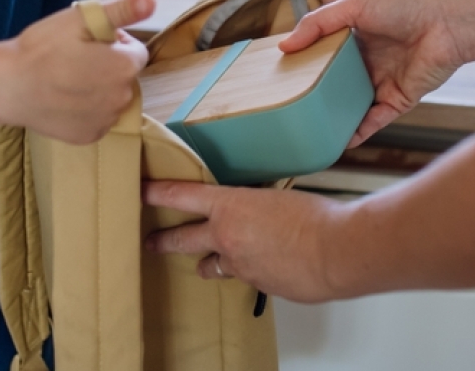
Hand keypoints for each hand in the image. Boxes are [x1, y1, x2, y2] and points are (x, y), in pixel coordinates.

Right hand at [0, 0, 154, 142]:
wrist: (8, 86)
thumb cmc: (42, 49)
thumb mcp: (81, 19)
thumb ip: (122, 10)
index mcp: (125, 67)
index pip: (134, 50)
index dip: (112, 42)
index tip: (86, 41)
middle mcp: (123, 97)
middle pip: (123, 75)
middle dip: (107, 65)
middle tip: (73, 58)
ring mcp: (106, 120)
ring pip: (111, 98)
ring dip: (98, 88)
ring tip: (66, 78)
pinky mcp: (89, 137)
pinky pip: (97, 119)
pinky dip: (86, 111)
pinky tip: (63, 100)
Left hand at [143, 180, 349, 302]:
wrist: (335, 251)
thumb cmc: (314, 216)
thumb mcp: (274, 196)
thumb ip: (254, 204)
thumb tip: (252, 211)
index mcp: (229, 206)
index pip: (181, 196)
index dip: (156, 193)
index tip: (140, 190)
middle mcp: (225, 237)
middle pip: (181, 239)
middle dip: (163, 240)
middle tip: (151, 242)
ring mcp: (238, 265)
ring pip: (210, 265)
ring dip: (209, 262)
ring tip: (209, 261)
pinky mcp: (256, 285)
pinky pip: (244, 277)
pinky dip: (249, 271)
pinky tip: (264, 265)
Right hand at [280, 0, 474, 146]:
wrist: (446, 24)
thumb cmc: (404, 6)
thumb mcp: (353, 6)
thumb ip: (318, 22)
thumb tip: (284, 46)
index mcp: (358, 37)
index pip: (326, 54)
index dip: (307, 63)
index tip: (283, 75)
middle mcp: (369, 62)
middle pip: (338, 83)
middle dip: (319, 95)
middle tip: (291, 106)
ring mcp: (383, 83)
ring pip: (354, 106)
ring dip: (337, 117)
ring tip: (312, 131)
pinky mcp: (398, 101)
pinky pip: (374, 120)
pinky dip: (358, 132)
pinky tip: (340, 141)